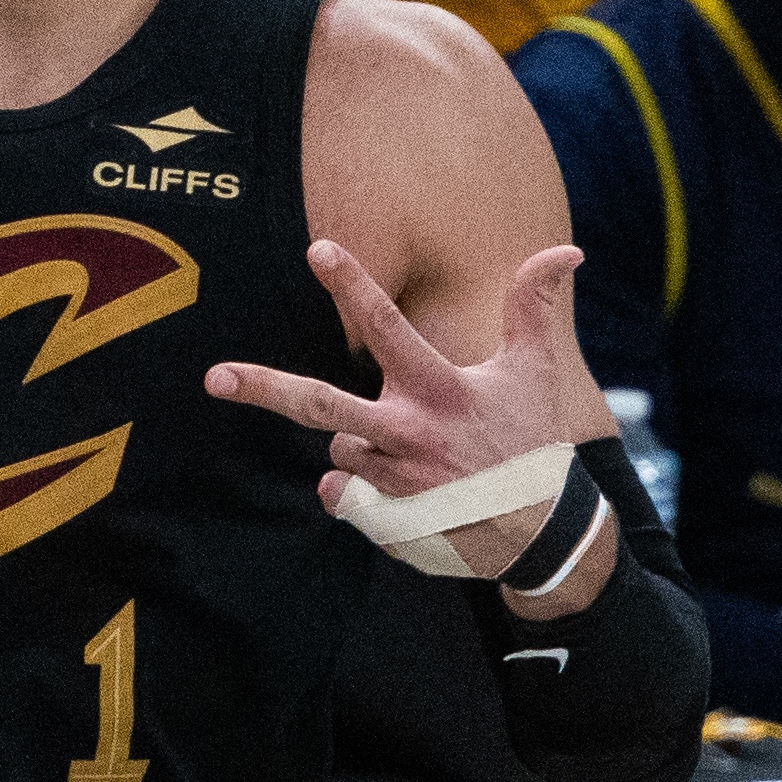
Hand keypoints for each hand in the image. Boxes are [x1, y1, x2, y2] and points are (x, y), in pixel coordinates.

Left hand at [205, 241, 619, 590]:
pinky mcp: (382, 515)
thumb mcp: (534, 371)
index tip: (319, 249)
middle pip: (320, 403)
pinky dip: (350, 485)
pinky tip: (391, 485)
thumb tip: (567, 250)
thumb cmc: (531, 440)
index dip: (352, 284)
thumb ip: (533, 307)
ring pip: (338, 444)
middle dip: (263, 388)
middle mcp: (407, 432)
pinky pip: (339, 491)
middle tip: (214, 378)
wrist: (537, 532)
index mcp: (439, 388)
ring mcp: (389, 477)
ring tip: (411, 448)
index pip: (386, 325)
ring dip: (357, 439)